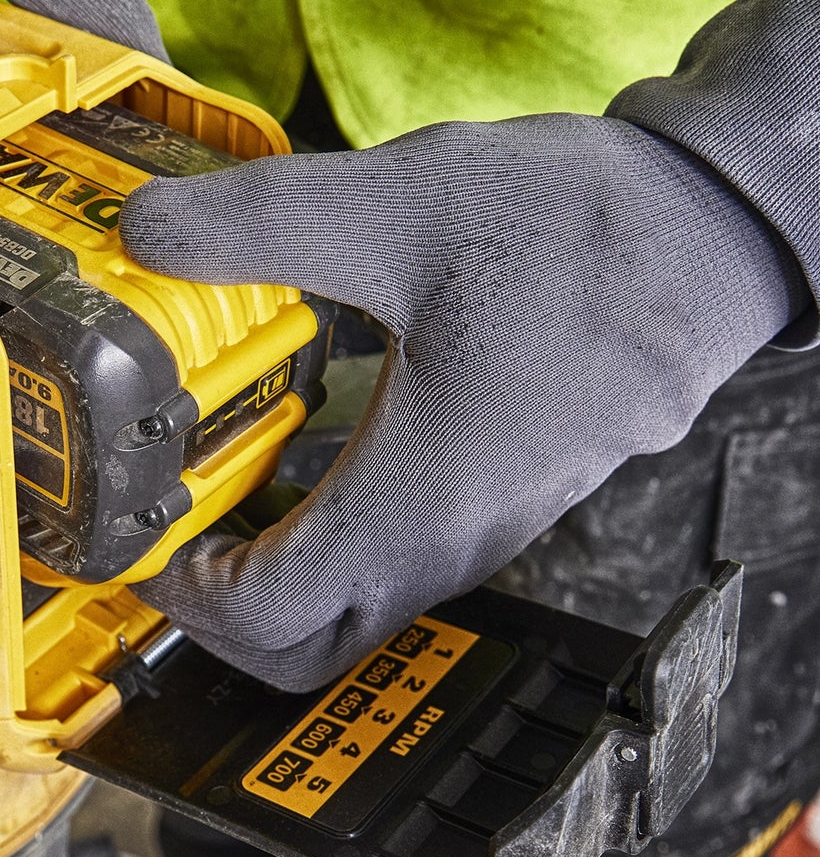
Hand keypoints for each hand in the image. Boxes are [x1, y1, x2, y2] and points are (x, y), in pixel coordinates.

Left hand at [119, 114, 804, 690]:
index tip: (148, 548)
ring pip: (352, 620)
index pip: (268, 617)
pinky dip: (323, 561)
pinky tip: (298, 481)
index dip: (188, 600)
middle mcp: (445, 546)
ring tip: (216, 517)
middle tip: (170, 554)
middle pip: (306, 652)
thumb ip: (258, 220)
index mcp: (411, 503)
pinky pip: (390, 577)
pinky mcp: (495, 506)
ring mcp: (477, 535)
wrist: (710, 234)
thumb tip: (146, 227)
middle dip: (220, 626)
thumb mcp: (399, 204)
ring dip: (273, 593)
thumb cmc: (579, 233)